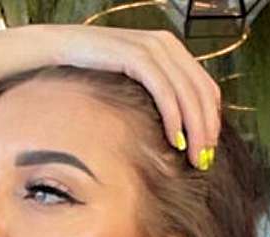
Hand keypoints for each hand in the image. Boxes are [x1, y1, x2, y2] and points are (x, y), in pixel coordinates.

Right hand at [36, 24, 221, 169]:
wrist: (57, 50)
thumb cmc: (91, 73)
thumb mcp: (131, 83)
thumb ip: (155, 94)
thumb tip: (177, 130)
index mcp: (171, 49)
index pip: (205, 87)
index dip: (212, 119)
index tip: (209, 149)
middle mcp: (166, 44)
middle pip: (201, 91)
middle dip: (207, 129)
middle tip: (204, 159)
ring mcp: (153, 48)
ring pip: (187, 94)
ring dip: (194, 129)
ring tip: (193, 156)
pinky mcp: (137, 56)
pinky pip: (165, 91)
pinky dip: (174, 118)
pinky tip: (175, 140)